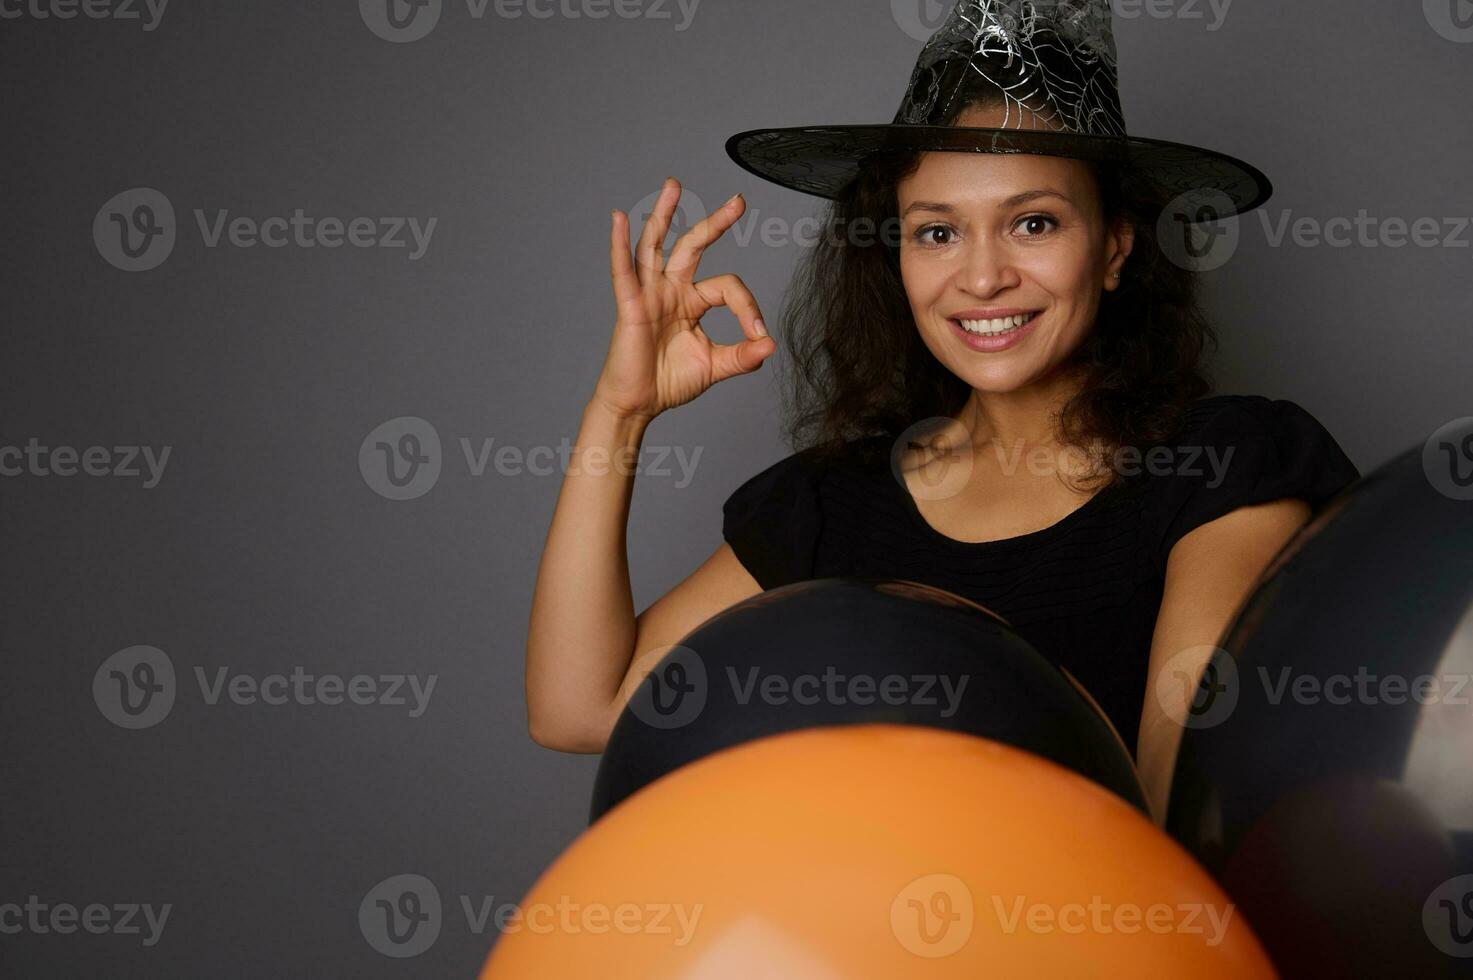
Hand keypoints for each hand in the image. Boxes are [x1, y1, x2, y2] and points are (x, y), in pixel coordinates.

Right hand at [593, 177, 775, 420]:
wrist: (639, 404)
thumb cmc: (670, 382)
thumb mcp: (715, 365)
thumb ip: (743, 356)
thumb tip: (772, 345)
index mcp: (693, 302)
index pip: (727, 287)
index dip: (747, 307)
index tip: (758, 334)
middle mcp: (672, 290)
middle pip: (693, 246)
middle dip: (715, 223)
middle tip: (739, 201)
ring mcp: (649, 294)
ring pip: (657, 245)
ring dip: (665, 214)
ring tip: (674, 185)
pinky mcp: (629, 304)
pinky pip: (624, 269)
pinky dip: (620, 243)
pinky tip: (620, 219)